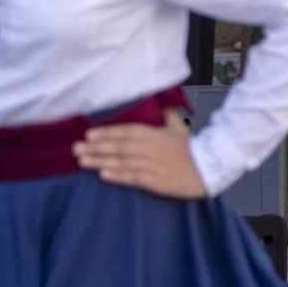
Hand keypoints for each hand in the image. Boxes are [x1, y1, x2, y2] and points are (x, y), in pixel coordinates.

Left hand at [74, 108, 206, 197]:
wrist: (211, 168)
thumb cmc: (194, 148)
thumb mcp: (181, 129)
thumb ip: (168, 117)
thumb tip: (163, 104)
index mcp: (157, 134)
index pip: (128, 132)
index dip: (108, 133)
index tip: (89, 135)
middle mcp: (152, 149)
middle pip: (120, 147)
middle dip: (96, 148)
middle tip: (76, 149)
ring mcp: (154, 165)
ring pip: (123, 162)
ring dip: (101, 162)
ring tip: (82, 161)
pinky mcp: (157, 182)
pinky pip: (134, 178)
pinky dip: (118, 176)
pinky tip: (103, 175)